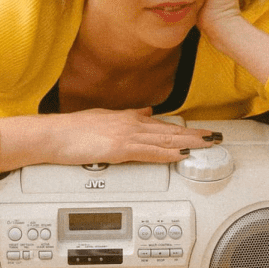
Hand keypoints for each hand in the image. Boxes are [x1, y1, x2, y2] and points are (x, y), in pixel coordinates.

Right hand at [0, 107, 219, 171]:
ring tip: (207, 144)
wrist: (53, 134)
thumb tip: (146, 112)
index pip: (162, 125)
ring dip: (188, 142)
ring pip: (164, 139)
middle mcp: (131, 124)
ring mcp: (126, 135)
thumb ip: (127, 116)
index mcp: (127, 119)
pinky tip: (180, 155)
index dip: (183, 129)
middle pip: (169, 131)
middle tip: (215, 137)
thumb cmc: (72, 130)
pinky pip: (149, 152)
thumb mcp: (104, 119)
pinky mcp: (119, 148)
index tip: (200, 132)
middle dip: (194, 134)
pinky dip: (167, 154)